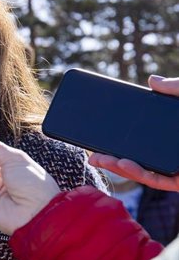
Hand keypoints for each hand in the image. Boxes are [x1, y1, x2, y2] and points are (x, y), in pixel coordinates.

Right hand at [88, 75, 178, 191]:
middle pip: (140, 149)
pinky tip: (123, 163)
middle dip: (112, 150)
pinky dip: (139, 173)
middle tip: (89, 145)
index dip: (124, 126)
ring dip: (118, 165)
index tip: (102, 122)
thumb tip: (151, 80)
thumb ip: (178, 89)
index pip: (148, 127)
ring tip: (98, 157)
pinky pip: (159, 180)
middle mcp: (178, 148)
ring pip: (145, 168)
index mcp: (177, 129)